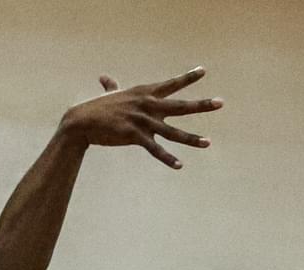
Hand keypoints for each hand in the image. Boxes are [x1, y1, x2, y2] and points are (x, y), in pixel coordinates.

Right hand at [62, 68, 220, 168]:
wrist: (83, 121)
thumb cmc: (97, 108)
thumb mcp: (110, 95)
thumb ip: (112, 86)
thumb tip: (105, 78)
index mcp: (144, 93)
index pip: (171, 84)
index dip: (188, 78)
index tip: (204, 71)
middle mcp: (148, 105)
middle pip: (180, 105)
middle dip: (202, 105)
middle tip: (221, 102)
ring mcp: (143, 121)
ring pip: (173, 132)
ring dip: (192, 139)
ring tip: (208, 143)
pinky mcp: (135, 136)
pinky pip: (155, 150)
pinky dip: (167, 159)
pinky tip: (179, 165)